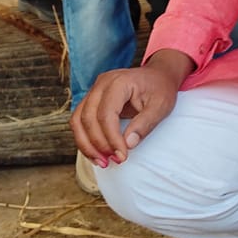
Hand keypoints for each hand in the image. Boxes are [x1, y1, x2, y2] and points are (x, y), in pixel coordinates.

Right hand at [71, 50, 192, 165]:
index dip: (112, 138)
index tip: (122, 156)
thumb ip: (145, 124)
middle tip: (114, 161)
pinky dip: (85, 139)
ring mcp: (94, 91)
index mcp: (118, 82)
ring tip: (102, 162)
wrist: (157, 76)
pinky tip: (96, 154)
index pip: (106, 114)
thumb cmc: (160, 89)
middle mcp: (101, 84)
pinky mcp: (91, 100)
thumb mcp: (160, 107)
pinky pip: (79, 121)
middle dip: (98, 144)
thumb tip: (128, 144)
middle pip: (87, 117)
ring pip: (77, 120)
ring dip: (86, 144)